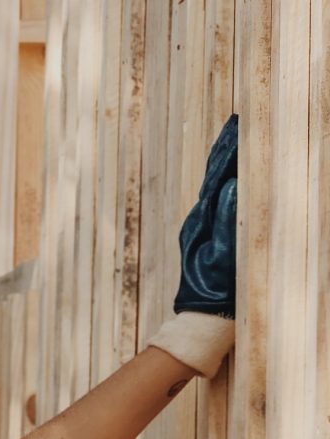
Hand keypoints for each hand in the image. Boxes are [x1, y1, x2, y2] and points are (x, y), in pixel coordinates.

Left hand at [175, 114, 237, 317]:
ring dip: (225, 160)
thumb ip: (226, 221)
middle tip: (236, 121)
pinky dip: (226, 179)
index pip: (219, 176)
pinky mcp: (208, 234)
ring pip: (216, 184)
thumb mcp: (222, 255)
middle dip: (226, 149)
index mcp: (204, 219)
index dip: (228, 151)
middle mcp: (201, 218)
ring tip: (233, 135)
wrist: (204, 317)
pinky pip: (219, 199)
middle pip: (215, 175)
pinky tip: (232, 171)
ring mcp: (203, 225)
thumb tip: (230, 185)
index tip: (237, 126)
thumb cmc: (215, 290)